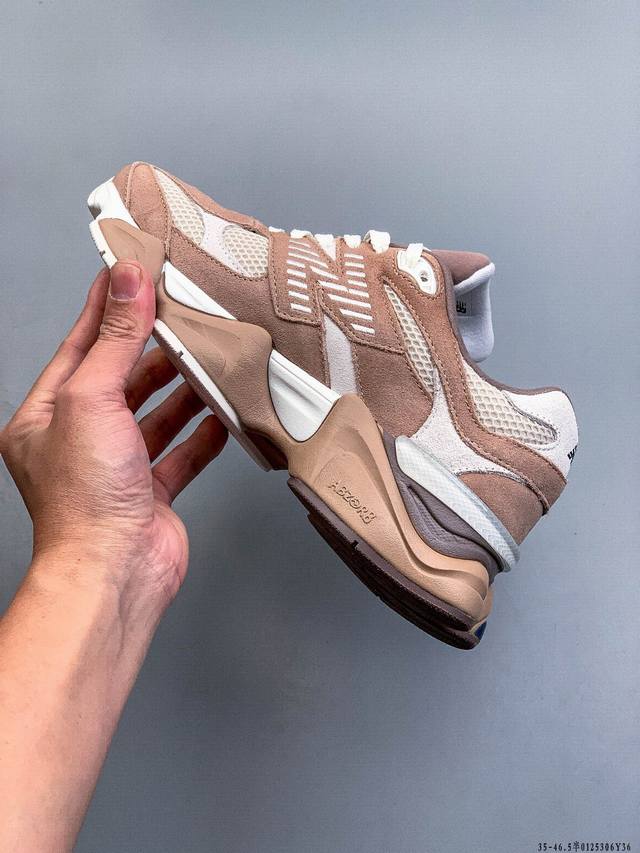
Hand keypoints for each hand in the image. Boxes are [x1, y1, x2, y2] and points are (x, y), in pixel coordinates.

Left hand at [0, 262, 226, 615]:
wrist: (113, 573)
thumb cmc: (84, 499)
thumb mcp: (92, 399)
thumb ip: (115, 341)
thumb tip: (128, 284)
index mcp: (45, 417)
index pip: (79, 347)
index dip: (105, 308)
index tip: (129, 273)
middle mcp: (77, 441)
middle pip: (121, 380)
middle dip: (152, 349)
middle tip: (183, 314)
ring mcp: (116, 468)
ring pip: (155, 416)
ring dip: (182, 391)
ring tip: (209, 359)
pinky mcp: (151, 493)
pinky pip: (181, 454)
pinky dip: (202, 434)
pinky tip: (222, 415)